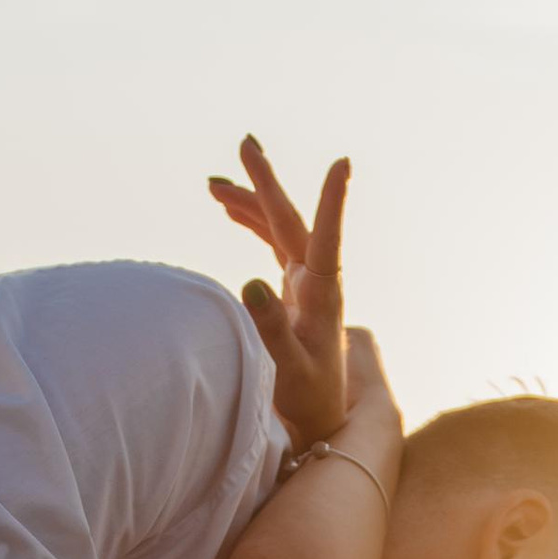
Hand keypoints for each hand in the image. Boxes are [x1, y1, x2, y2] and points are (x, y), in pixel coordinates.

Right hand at [207, 137, 348, 448]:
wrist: (321, 416)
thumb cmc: (308, 397)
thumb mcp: (287, 368)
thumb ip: (270, 327)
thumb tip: (251, 280)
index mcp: (323, 294)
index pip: (326, 238)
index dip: (333, 200)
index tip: (343, 163)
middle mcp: (317, 280)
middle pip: (290, 221)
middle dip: (266, 182)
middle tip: (246, 142)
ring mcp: (305, 282)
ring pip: (276, 230)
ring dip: (250, 203)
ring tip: (214, 184)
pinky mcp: (293, 289)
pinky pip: (271, 245)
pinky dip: (251, 224)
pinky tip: (230, 212)